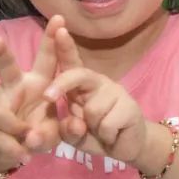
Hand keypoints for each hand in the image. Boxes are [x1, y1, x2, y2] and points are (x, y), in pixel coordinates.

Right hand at [0, 16, 65, 169]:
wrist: (9, 151)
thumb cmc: (38, 131)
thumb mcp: (56, 131)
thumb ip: (57, 131)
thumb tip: (34, 138)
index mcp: (39, 82)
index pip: (47, 58)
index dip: (52, 39)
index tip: (60, 18)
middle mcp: (16, 88)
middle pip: (6, 70)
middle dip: (0, 55)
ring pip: (2, 115)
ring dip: (19, 133)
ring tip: (31, 143)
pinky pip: (1, 137)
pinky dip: (15, 149)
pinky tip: (23, 156)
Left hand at [43, 27, 147, 163]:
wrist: (125, 148)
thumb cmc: (95, 135)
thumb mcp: (74, 135)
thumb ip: (68, 129)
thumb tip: (75, 122)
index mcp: (81, 86)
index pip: (72, 63)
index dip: (66, 47)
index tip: (60, 30)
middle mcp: (98, 83)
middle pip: (79, 75)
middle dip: (62, 84)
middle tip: (48, 96)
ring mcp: (116, 92)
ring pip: (92, 110)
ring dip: (93, 128)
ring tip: (102, 131)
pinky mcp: (130, 106)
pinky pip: (106, 124)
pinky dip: (106, 136)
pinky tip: (113, 135)